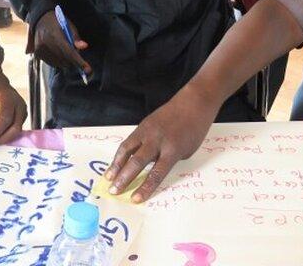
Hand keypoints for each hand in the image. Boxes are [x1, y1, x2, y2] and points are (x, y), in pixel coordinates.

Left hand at [0, 60, 26, 145]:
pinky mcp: (21, 117)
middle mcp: (19, 104)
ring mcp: (22, 111)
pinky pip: (15, 130)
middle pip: (15, 127)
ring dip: (2, 139)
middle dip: (0, 139)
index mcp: (8, 96)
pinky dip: (5, 136)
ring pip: (16, 131)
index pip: (5, 117)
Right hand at [33, 10, 91, 74]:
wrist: (40, 20)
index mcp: (55, 35)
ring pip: (59, 63)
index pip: (69, 52)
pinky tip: (58, 52)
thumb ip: (76, 38)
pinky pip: (52, 63)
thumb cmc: (58, 23)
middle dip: (73, 61)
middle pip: (64, 60)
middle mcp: (46, 43)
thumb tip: (84, 46)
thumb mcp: (69, 26)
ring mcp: (40, 49)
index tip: (88, 69)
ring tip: (64, 50)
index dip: (79, 62)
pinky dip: (58, 61)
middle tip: (75, 54)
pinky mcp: (37, 53)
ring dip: (66, 61)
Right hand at [104, 85, 217, 202]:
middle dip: (124, 178)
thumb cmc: (194, 129)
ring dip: (116, 165)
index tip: (134, 199)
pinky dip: (120, 154)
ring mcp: (147, 131)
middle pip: (137, 162)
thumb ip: (168, 160)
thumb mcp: (187, 150)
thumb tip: (150, 168)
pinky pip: (129, 142)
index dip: (145, 188)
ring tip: (108, 178)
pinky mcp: (142, 125)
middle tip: (113, 191)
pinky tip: (115, 164)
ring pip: (127, 149)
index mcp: (172, 150)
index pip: (157, 173)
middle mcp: (157, 140)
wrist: (192, 103)